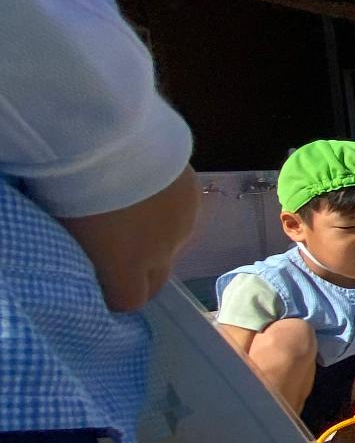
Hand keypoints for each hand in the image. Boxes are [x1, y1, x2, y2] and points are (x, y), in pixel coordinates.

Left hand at [58, 166, 198, 312]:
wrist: (111, 142)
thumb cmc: (74, 192)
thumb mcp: (72, 233)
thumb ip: (94, 257)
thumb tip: (102, 262)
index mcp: (127, 267)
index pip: (131, 300)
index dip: (117, 294)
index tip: (103, 283)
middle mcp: (163, 253)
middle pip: (158, 278)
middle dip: (141, 272)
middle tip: (118, 251)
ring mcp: (184, 222)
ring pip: (173, 241)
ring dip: (156, 235)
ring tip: (135, 209)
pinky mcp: (194, 194)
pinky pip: (182, 210)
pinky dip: (167, 206)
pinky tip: (151, 185)